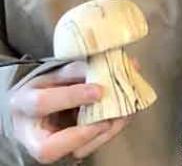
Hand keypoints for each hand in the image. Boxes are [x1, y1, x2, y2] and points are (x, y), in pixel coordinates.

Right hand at [9, 61, 128, 162]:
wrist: (36, 112)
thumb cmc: (46, 89)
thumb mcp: (55, 74)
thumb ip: (79, 70)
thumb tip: (112, 64)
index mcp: (24, 104)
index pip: (42, 103)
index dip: (71, 97)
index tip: (98, 90)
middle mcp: (31, 134)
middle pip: (49, 147)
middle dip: (85, 134)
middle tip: (111, 117)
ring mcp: (50, 147)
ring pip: (75, 152)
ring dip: (105, 134)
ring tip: (124, 114)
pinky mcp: (68, 151)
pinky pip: (89, 148)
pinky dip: (109, 133)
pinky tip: (122, 117)